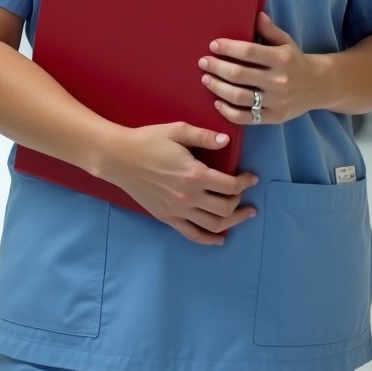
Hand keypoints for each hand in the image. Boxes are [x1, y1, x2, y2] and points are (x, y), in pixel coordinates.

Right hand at [102, 122, 257, 244]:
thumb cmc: (149, 140)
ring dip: (233, 222)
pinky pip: (192, 234)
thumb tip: (227, 141)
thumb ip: (204, 136)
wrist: (119, 157)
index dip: (245, 182)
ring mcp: (177, 210)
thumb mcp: (177, 131)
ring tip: (243, 215)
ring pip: (213, 225)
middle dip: (241, 202)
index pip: (229, 185)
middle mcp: (189, 196)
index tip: (251, 178)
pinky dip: (209, 239)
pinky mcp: (167, 218)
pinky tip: (220, 238)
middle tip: (245, 195)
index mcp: (194, 174)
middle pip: (225, 208)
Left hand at [199, 11, 315, 125]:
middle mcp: (279, 81)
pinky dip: (228, 111)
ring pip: (239, 97)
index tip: (213, 45)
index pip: (249, 52)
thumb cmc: (295, 61)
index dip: (228, 48)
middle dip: (217, 67)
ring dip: (218, 88)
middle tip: (203, 62)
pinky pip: (245, 118)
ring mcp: (276, 102)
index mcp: (282, 59)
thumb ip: (270, 30)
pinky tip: (217, 102)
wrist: (318, 86)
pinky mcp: (274, 118)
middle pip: (239, 75)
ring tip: (206, 79)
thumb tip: (256, 14)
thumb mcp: (286, 42)